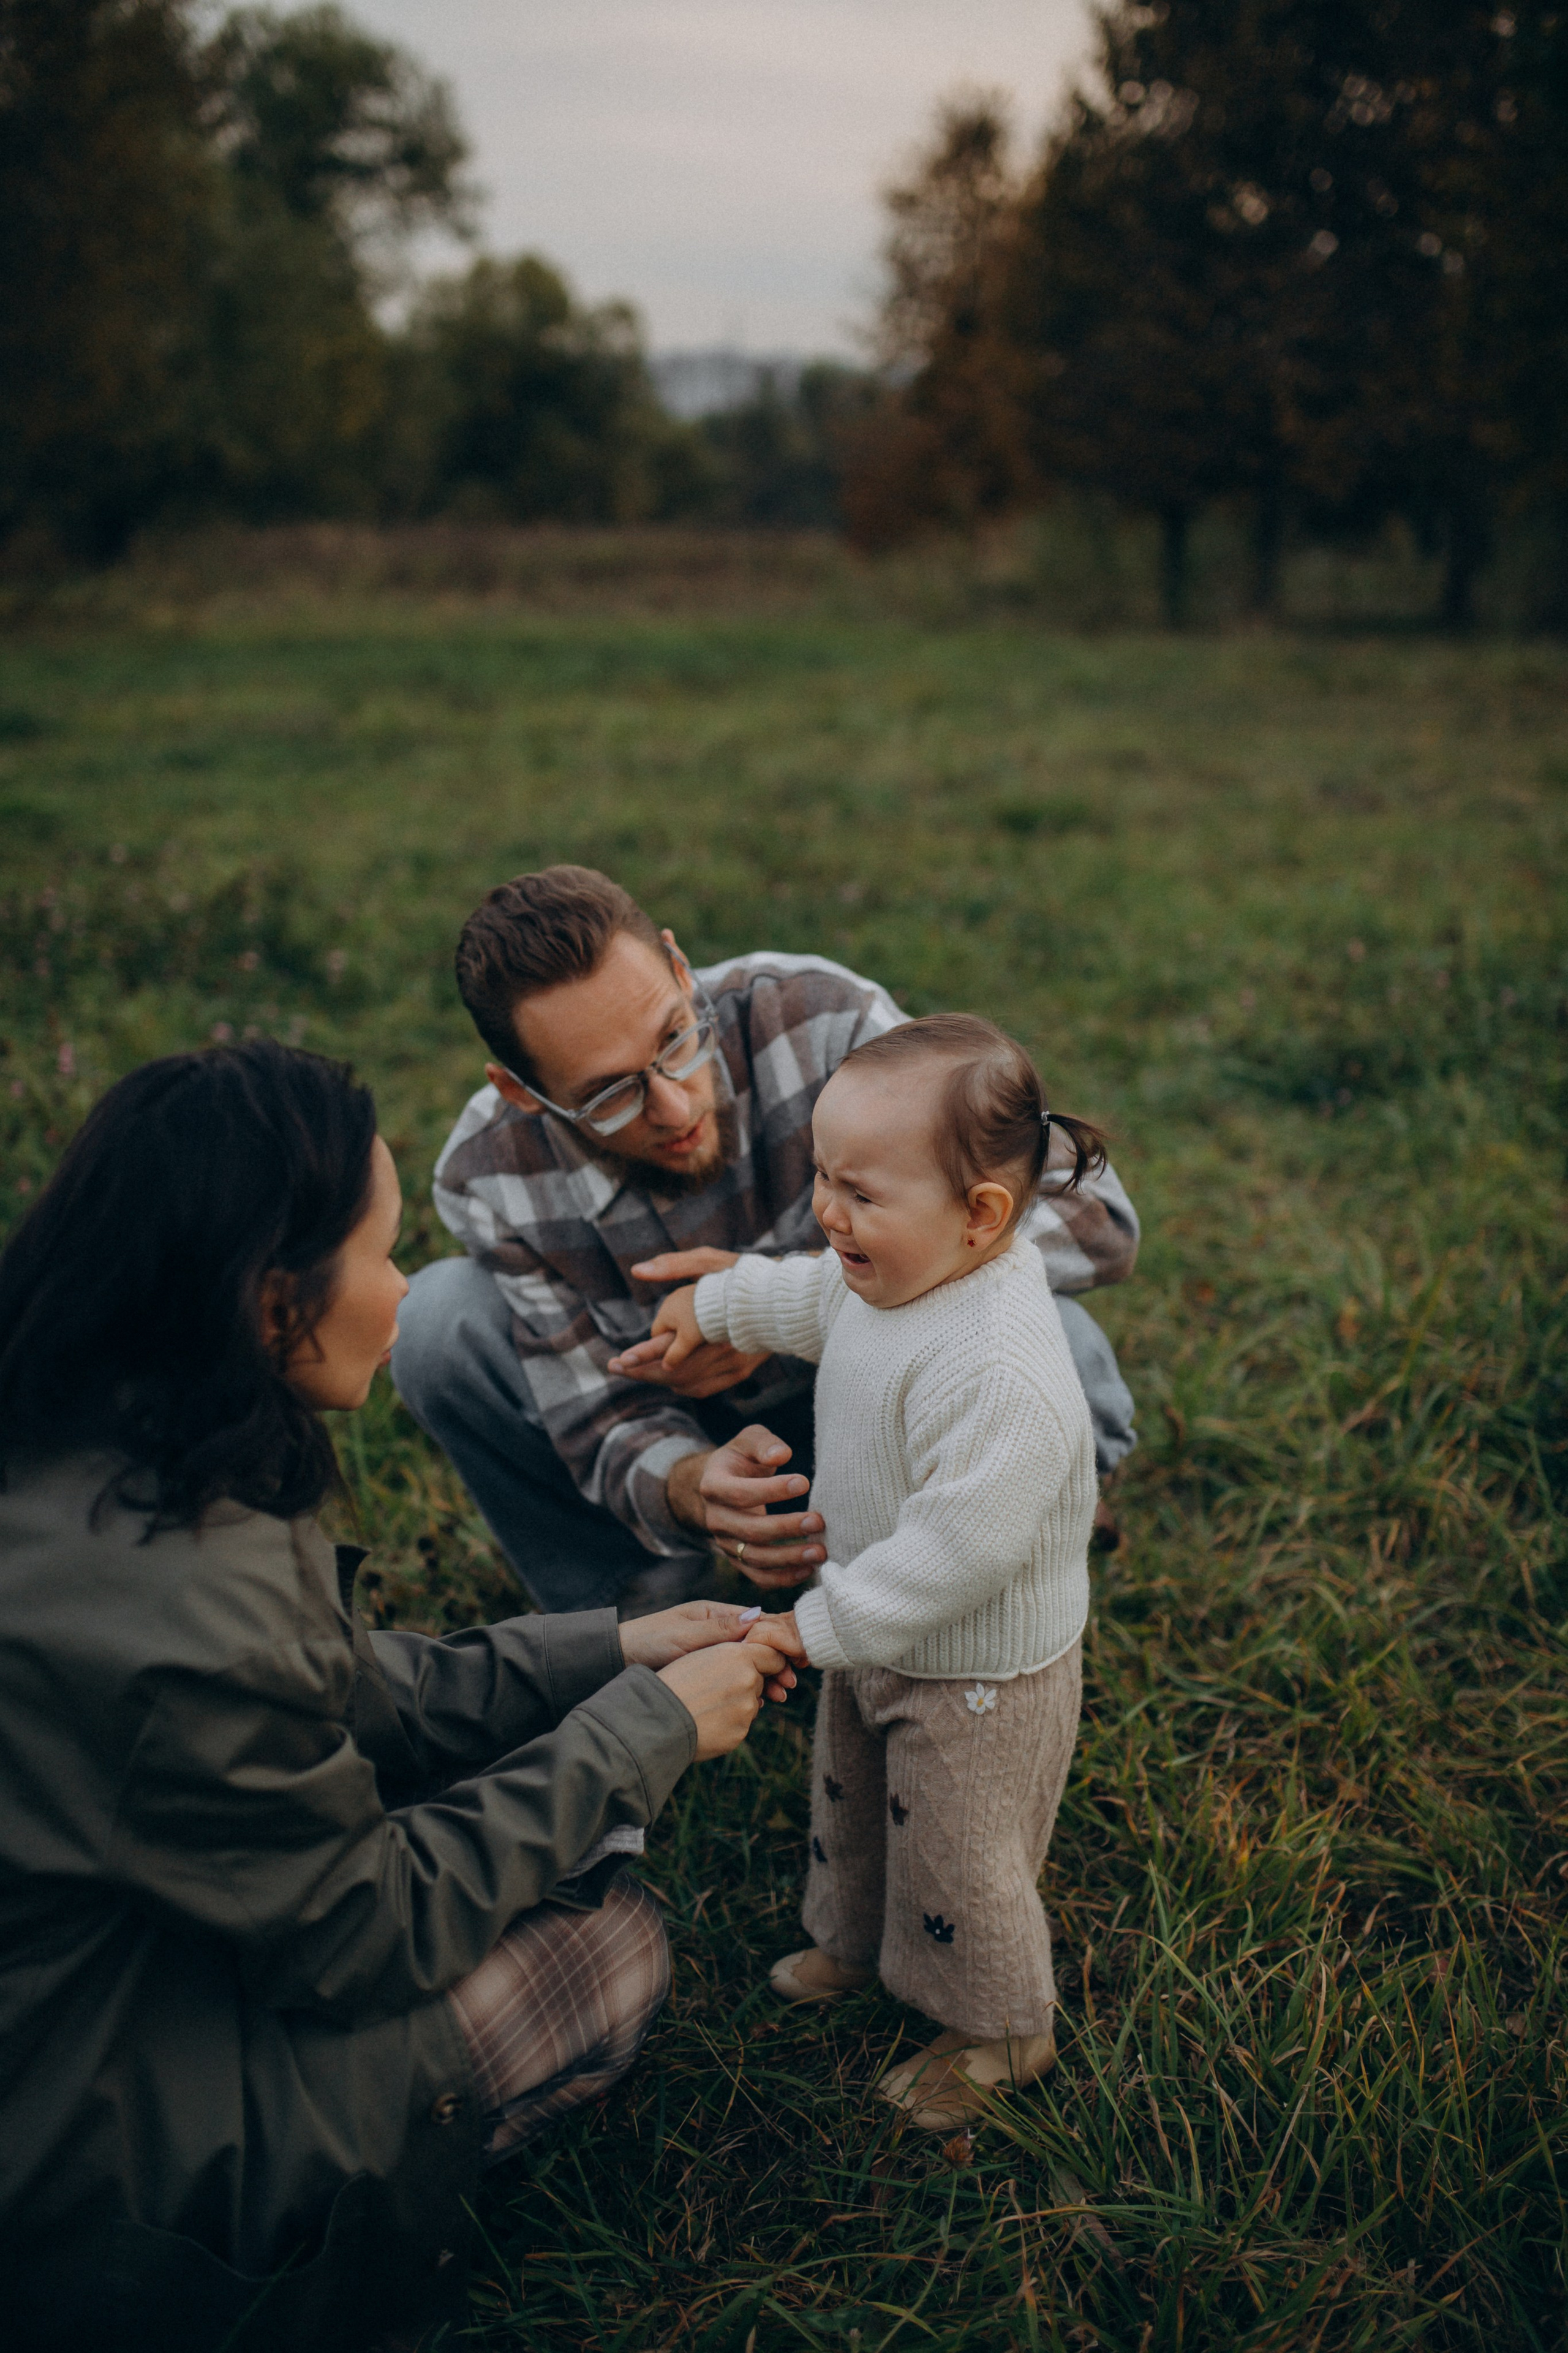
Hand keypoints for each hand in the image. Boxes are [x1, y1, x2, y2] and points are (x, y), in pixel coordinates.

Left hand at [611, 1253, 771, 1399]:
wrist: (789, 1297)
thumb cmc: (745, 1274)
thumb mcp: (710, 1261)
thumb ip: (674, 1266)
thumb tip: (637, 1271)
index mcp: (710, 1320)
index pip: (665, 1346)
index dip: (639, 1355)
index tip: (616, 1362)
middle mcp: (721, 1346)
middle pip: (673, 1372)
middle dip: (642, 1372)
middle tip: (617, 1367)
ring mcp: (734, 1361)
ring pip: (687, 1383)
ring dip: (659, 1380)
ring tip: (636, 1372)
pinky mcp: (741, 1370)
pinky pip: (704, 1388)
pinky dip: (683, 1386)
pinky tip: (670, 1379)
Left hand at [620, 1598, 798, 1702]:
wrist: (618, 1662)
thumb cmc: (647, 1641)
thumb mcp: (683, 1634)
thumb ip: (718, 1629)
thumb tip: (755, 1616)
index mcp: (714, 1615)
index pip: (757, 1621)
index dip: (779, 1636)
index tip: (796, 1653)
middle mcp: (718, 1632)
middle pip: (758, 1645)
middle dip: (777, 1662)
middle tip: (791, 1681)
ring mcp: (714, 1653)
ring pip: (750, 1664)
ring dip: (767, 1677)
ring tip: (780, 1695)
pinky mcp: (708, 1672)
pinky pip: (736, 1678)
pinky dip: (750, 1688)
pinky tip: (760, 1701)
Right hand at [658, 1637, 790, 1759]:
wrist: (655, 1719)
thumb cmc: (673, 1680)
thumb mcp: (702, 1654)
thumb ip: (735, 1652)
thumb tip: (757, 1656)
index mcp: (739, 1656)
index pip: (773, 1655)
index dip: (766, 1658)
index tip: (758, 1661)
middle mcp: (748, 1682)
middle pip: (759, 1679)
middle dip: (745, 1680)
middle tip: (716, 1684)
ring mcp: (746, 1711)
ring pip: (750, 1703)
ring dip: (736, 1702)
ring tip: (705, 1703)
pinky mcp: (740, 1733)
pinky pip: (740, 1724)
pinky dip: (728, 1722)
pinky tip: (705, 1720)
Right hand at [667, 1424, 823, 1589]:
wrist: (722, 1487)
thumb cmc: (742, 1460)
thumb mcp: (748, 1441)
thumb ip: (764, 1443)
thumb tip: (782, 1455)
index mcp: (713, 1486)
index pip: (739, 1493)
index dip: (771, 1490)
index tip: (804, 1482)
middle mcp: (715, 1519)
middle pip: (749, 1530)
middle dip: (785, 1528)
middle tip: (819, 1521)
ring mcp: (725, 1543)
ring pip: (755, 1558)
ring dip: (788, 1558)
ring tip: (820, 1552)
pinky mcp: (738, 1560)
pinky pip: (759, 1576)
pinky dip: (783, 1578)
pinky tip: (808, 1570)